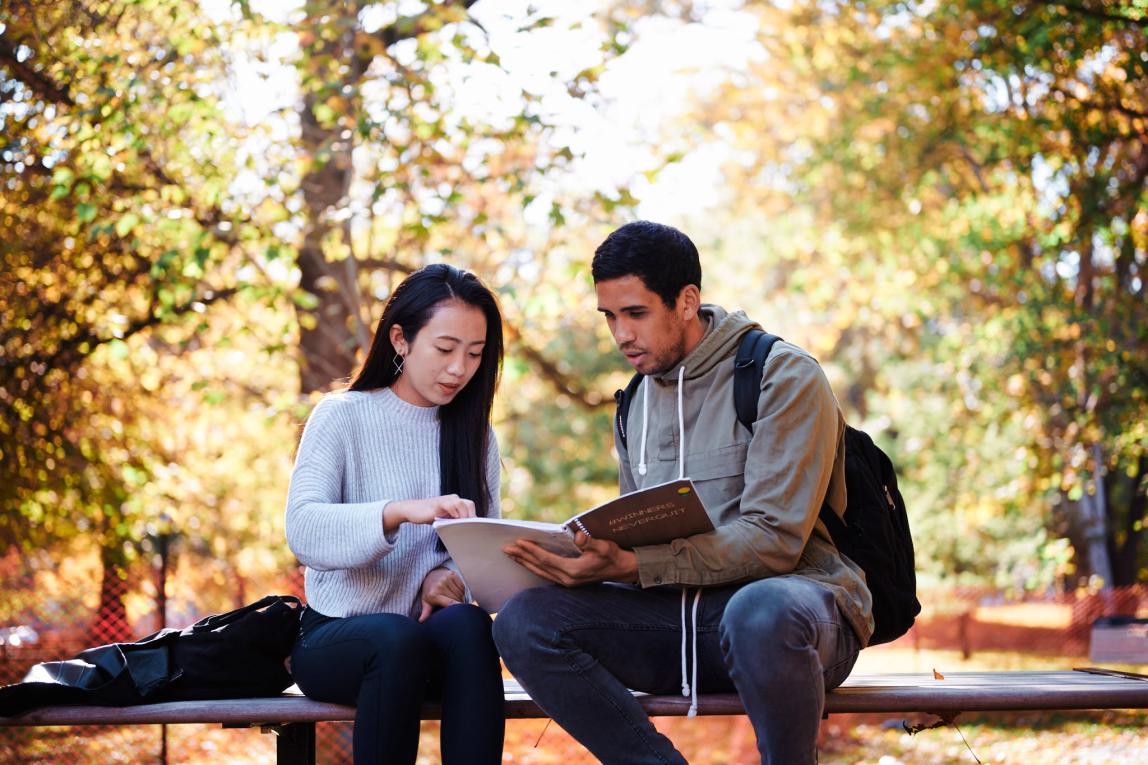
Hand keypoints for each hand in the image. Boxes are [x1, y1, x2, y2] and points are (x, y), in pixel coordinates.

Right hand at [384, 494, 475, 530]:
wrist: (412, 510)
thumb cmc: (428, 515)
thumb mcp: (444, 519)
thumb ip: (454, 521)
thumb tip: (467, 531)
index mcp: (455, 502)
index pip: (470, 507)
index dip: (474, 517)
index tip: (477, 529)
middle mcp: (452, 499)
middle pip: (469, 504)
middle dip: (471, 517)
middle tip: (470, 529)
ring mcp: (445, 500)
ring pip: (461, 504)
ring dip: (464, 516)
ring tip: (462, 526)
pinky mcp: (438, 503)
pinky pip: (450, 505)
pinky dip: (454, 513)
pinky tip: (453, 521)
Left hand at [419, 567, 465, 621]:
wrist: (430, 574)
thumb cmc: (429, 591)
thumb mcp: (426, 601)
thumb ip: (426, 611)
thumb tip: (421, 621)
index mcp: (434, 594)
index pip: (450, 603)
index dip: (457, 607)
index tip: (461, 612)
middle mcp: (441, 585)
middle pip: (456, 599)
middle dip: (458, 604)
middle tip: (454, 607)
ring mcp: (447, 578)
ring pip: (460, 593)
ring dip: (460, 598)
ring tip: (454, 599)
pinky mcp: (453, 574)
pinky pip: (462, 587)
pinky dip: (461, 591)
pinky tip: (455, 592)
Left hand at [503, 532, 638, 586]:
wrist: (622, 569)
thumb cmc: (613, 556)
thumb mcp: (604, 546)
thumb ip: (590, 542)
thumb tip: (578, 537)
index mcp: (573, 571)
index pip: (546, 559)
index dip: (531, 551)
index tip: (519, 542)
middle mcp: (567, 579)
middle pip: (539, 567)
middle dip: (522, 557)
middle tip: (506, 549)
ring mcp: (567, 582)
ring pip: (540, 572)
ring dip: (525, 562)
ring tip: (512, 555)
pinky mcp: (568, 581)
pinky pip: (546, 574)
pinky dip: (534, 566)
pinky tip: (528, 562)